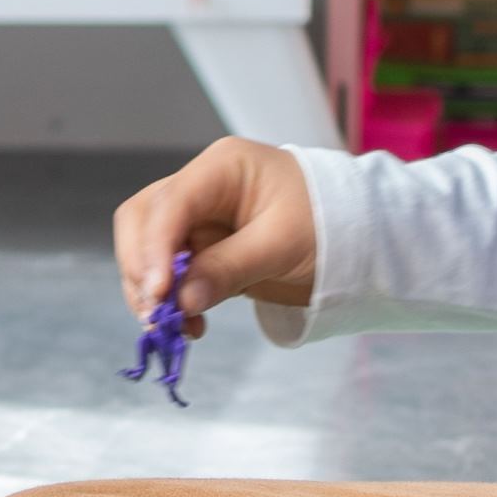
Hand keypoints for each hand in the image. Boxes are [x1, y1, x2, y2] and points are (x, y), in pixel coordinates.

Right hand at [116, 138, 316, 325]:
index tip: (157, 293)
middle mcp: (199, 187)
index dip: (155, 247)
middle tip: (157, 314)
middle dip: (142, 269)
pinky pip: (169, 273)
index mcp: (222, 168)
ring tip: (174, 328)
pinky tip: (188, 325)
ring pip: (146, 248)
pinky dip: (169, 300)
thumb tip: (182, 300)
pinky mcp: (200, 248)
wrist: (354, 236)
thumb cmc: (327, 224)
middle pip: (143, 220)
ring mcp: (196, 217)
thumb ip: (229, 269)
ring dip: (149, 290)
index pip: (170, 203)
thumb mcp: (283, 246)